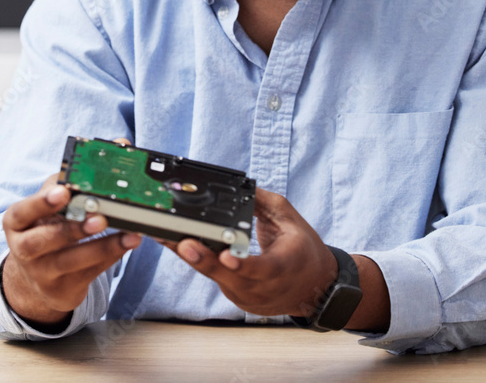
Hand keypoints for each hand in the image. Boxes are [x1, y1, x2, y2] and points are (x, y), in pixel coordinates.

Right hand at [0, 164, 140, 327]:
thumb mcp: (54, 200)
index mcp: (17, 222)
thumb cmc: (49, 225)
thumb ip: (80, 174)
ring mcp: (42, 273)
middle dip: (72, 228)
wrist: (37, 276)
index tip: (63, 191)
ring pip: (70, 261)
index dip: (41, 203)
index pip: (22, 212)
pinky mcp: (63, 290)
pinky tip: (128, 242)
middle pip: (43, 241)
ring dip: (102, 246)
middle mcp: (24, 250)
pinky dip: (111, 257)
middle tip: (99, 217)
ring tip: (129, 232)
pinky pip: (89, 273)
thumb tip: (120, 144)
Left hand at [165, 187, 338, 317]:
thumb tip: (240, 187)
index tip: (225, 255)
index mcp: (285, 266)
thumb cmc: (304, 252)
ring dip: (195, 259)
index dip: (242, 264)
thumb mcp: (291, 220)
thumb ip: (264, 203)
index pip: (263, 268)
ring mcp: (250, 297)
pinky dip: (202, 263)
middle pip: (231, 277)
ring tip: (170, 239)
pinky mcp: (238, 299)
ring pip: (218, 279)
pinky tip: (182, 248)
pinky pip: (217, 280)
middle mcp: (266, 287)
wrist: (315, 288)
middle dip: (204, 260)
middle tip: (183, 243)